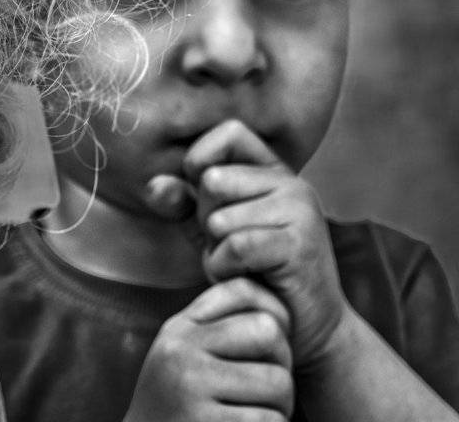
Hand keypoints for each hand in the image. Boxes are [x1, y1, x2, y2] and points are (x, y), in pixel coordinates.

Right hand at [124, 276, 293, 421]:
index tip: (270, 349)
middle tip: (273, 388)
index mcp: (180, 328)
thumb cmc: (178, 402)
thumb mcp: (183, 353)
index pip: (243, 292)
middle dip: (283, 363)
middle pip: (268, 332)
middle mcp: (181, 350)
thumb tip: (275, 308)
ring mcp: (191, 387)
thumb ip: (216, 326)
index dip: (275, 318)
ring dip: (282, 406)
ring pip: (277, 382)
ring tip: (260, 413)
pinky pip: (268, 420)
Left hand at [150, 119, 346, 367]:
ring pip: (219, 218)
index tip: (205, 200)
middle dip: (204, 220)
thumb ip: (182, 203)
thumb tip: (154, 185)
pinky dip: (225, 268)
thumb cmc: (253, 274)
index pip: (228, 132)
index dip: (201, 161)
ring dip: (214, 251)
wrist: (304, 326)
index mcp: (273, 171)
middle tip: (229, 247)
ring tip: (239, 267)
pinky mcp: (301, 244)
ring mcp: (301, 210)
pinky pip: (235, 247)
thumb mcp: (210, 232)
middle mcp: (292, 182)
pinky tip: (241, 278)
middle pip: (212, 180)